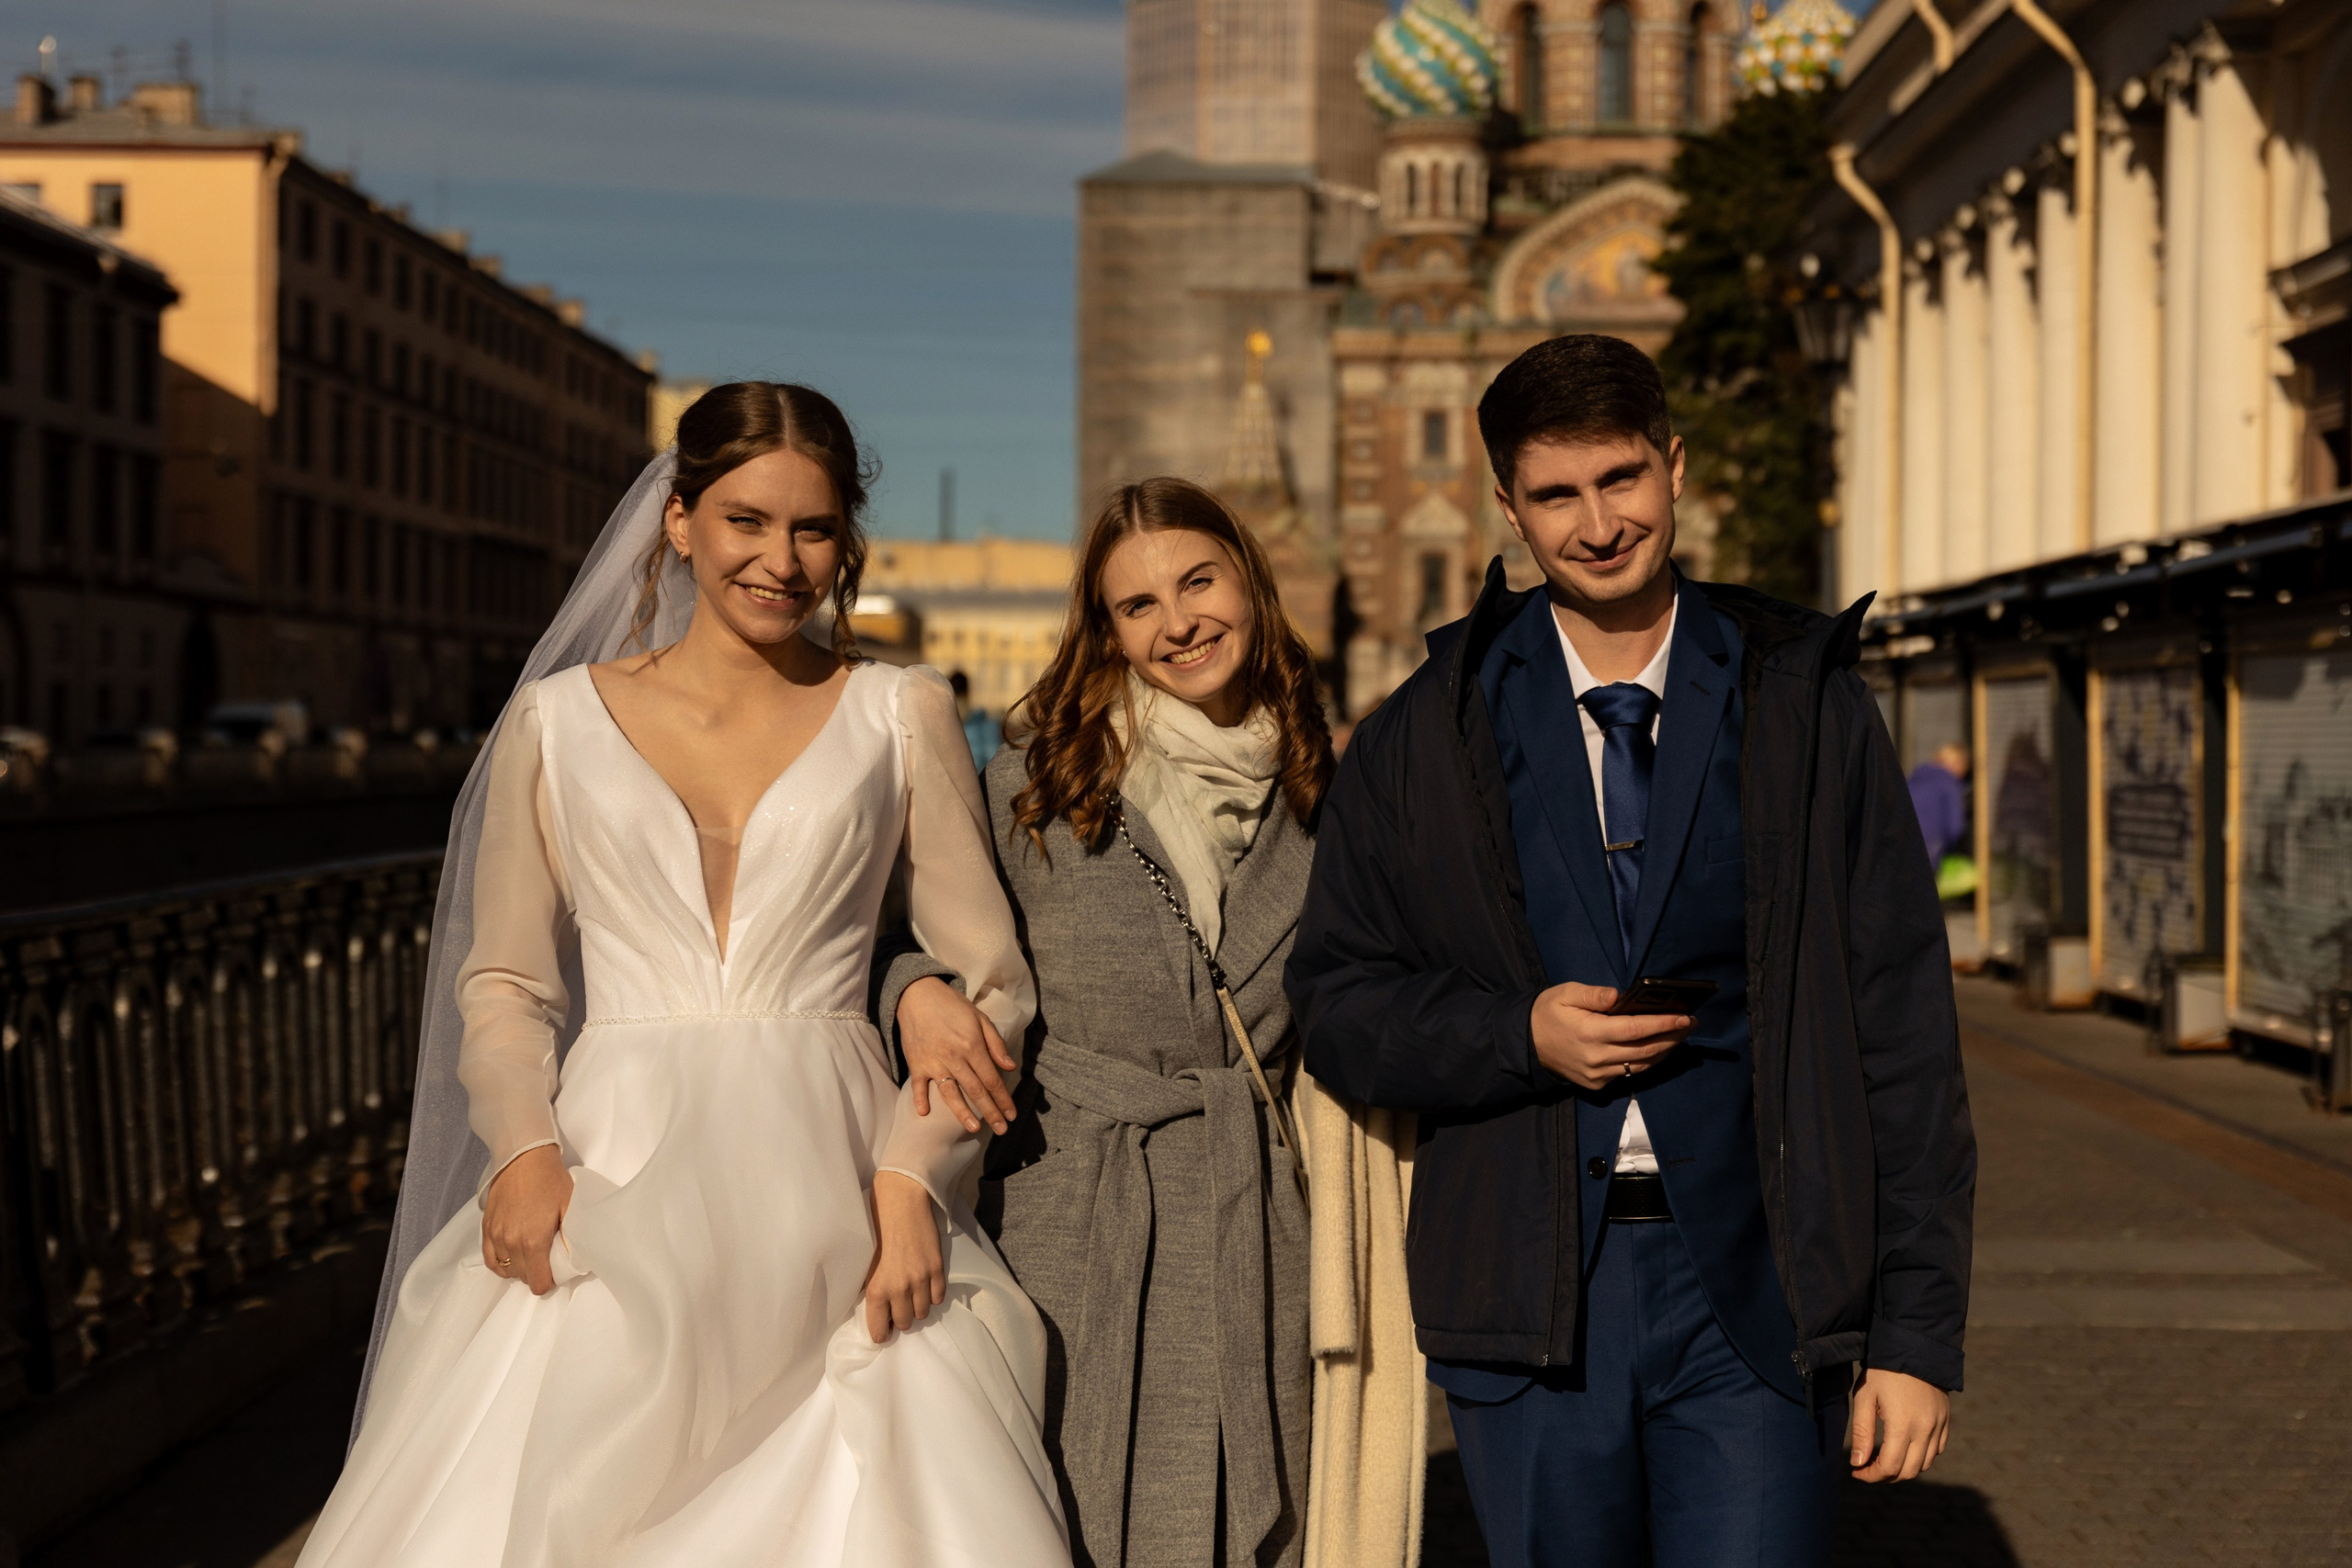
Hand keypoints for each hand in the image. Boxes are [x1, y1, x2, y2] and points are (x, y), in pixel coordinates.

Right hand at [481, 1145, 572, 1295]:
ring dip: (519, 1269)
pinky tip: (510, 1260)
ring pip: (506, 1270)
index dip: (548, 1282)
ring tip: (531, 1258)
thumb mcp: (570, 1207)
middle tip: (546, 1262)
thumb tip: (574, 1256)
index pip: (537, 1282)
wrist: (524, 1158)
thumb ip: (571, 1235)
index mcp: (533, 1241)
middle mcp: (511, 1242)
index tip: (555, 1273)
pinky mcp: (486, 1228)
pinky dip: (500, 1264)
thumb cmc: (551, 1180)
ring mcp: (496, 1236)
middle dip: (536, 1274)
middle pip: (522, 1277)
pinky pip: (489, 1259)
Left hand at [863, 1171, 946, 1342]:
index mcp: (876, 1289)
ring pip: (923, 1313)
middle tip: (898, 1305)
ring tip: (912, 1293)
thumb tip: (874, 1306)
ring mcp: (921, 1280)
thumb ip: (870, 1286)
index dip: (882, 1333)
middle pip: (906, 1324)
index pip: (880, 1331)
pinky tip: (925, 1284)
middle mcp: (899, 1289)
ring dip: (917, 1306)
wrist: (901, 1202)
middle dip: (901, 1317)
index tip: (884, 1329)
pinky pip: (938, 1297)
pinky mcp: (937, 1269)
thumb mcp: (865, 1262)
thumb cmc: (876, 1227)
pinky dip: (932, 1294)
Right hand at [896, 976, 1017, 1134]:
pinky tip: (925, 1114)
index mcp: (972, 1046)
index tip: (1012, 1114)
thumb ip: (995, 1044)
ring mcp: (933, 1062)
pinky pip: (918, 1085)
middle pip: (975, 1090)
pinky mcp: (916, 1063)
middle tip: (1001, 1130)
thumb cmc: (952, 1006)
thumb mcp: (980, 1018)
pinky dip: (920, 1099)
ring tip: (974, 1129)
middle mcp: (953, 1057)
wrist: (918, 994)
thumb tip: (1010, 1067)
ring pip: (950, 1093)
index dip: (1003, 1099)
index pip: (992, 1079)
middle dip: (990, 1112)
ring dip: (962, 1113)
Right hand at [1529, 983, 1691, 1090]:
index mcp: (1589, 1032)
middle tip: (1691, 1024)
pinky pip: (1628, 1073)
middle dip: (1672, 1037)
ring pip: (1641, 1065)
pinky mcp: (1596, 1084)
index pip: (1636, 1029)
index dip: (1663, 1023)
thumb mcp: (1564, 993)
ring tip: (1680, 1036)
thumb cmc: (1548, 1012)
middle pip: (1645, 1049)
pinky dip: (1646, 1061)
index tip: (1684, 1016)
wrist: (1526, 1044)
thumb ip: (1592, 994)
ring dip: (1664, 1051)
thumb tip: (1617, 996)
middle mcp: (1596, 1057)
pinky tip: (1657, 1049)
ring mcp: (1597, 1075)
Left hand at [1849, 1368, 1950, 1481]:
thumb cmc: (1883, 1372)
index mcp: (1903, 1426)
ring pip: (1925, 1464)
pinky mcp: (1945, 1420)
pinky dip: (1922, 1456)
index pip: (1889, 1467)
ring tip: (1885, 1459)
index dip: (1871, 1475)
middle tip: (1869, 1468)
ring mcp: (1939, 1426)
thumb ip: (1862, 1433)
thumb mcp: (1865, 1398)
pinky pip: (1937, 1449)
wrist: (1913, 1346)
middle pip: (1909, 1472)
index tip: (1857, 1472)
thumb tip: (1858, 1463)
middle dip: (1886, 1476)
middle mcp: (1925, 1430)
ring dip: (1905, 1468)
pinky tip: (1906, 1447)